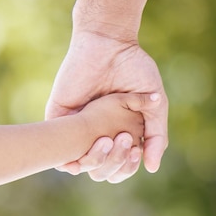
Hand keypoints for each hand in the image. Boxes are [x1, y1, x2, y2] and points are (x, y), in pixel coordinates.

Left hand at [46, 31, 168, 182]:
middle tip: (124, 140)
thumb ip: (156, 135)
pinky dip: (70, 158)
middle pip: (102, 171)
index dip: (128, 166)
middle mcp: (97, 136)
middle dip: (114, 163)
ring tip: (109, 139)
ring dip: (97, 161)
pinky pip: (59, 150)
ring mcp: (77, 128)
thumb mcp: (154, 103)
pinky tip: (86, 149)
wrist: (108, 44)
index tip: (135, 150)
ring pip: (81, 165)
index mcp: (118, 135)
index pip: (121, 167)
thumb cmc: (134, 69)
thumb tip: (152, 168)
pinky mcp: (59, 118)